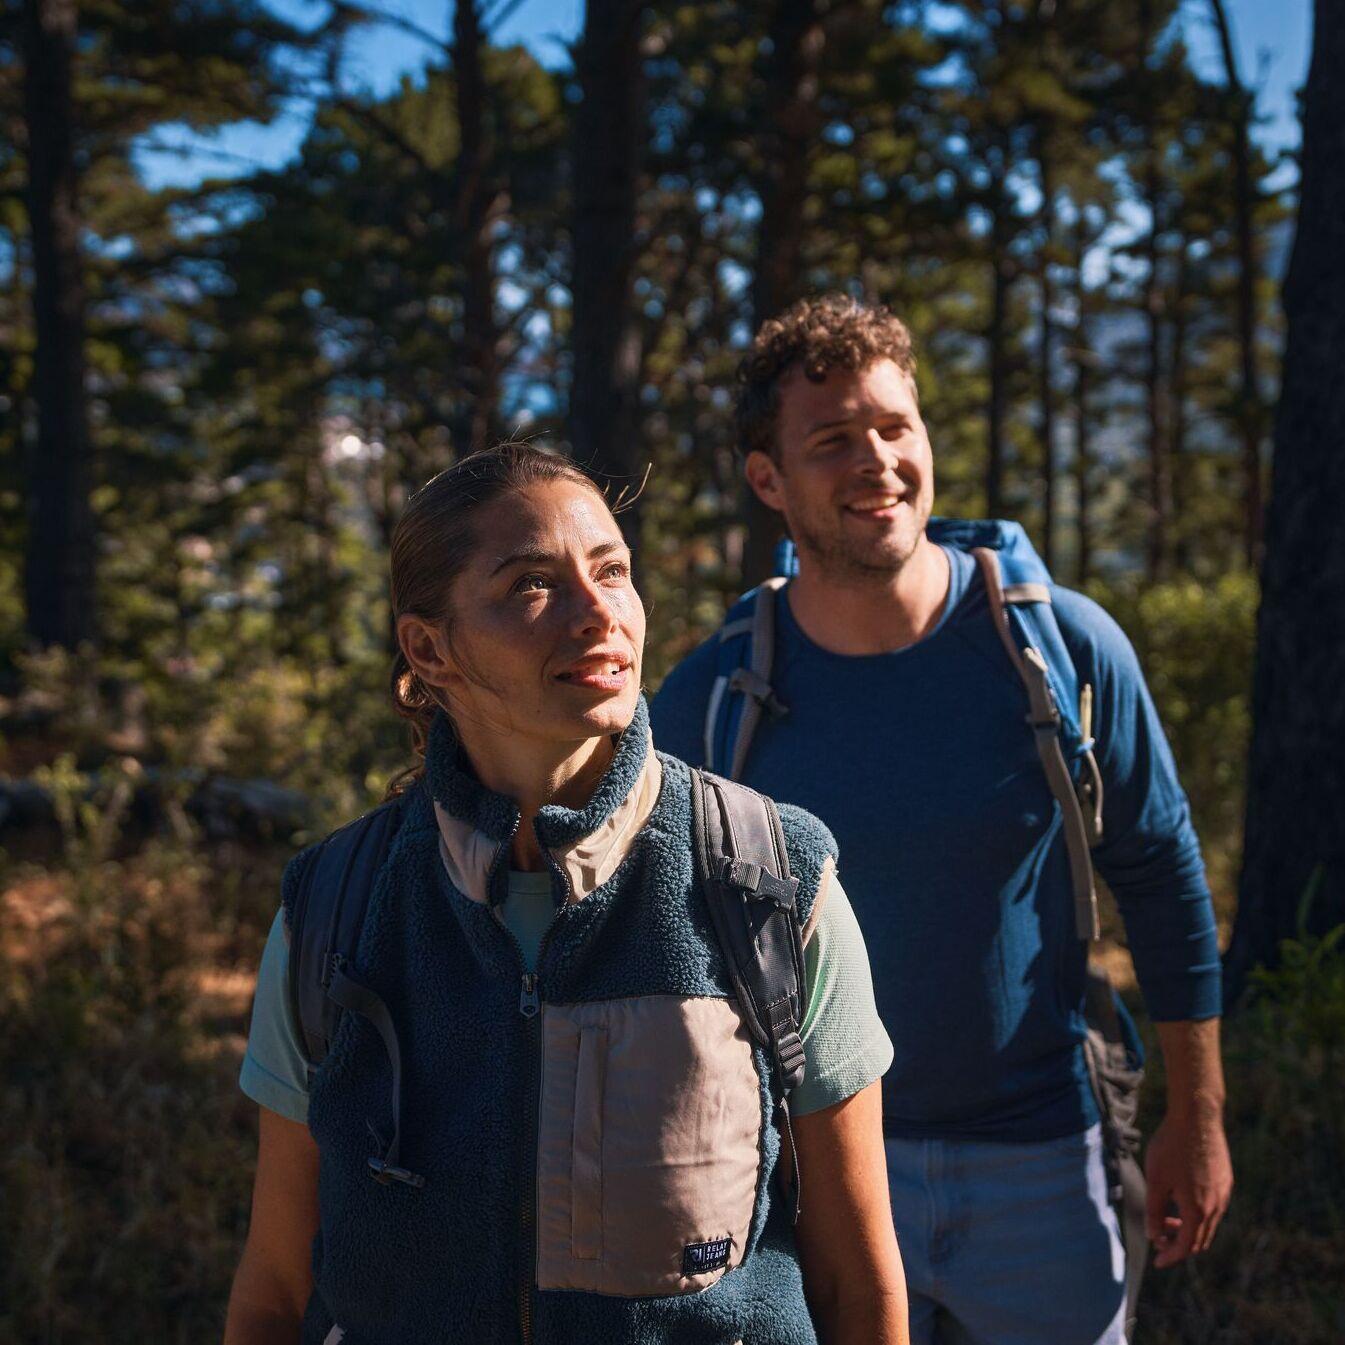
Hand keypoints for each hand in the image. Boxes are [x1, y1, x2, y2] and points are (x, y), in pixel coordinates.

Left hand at [1143, 1107, 1232, 1267]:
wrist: (1198, 1117)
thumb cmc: (1171, 1146)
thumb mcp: (1155, 1179)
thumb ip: (1153, 1210)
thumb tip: (1154, 1236)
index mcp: (1197, 1210)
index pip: (1185, 1246)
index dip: (1170, 1256)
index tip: (1157, 1261)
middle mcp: (1216, 1206)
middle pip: (1199, 1239)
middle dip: (1177, 1242)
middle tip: (1158, 1235)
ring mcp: (1224, 1193)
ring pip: (1207, 1223)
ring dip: (1187, 1226)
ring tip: (1166, 1214)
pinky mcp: (1226, 1180)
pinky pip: (1214, 1207)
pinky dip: (1197, 1212)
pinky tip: (1181, 1197)